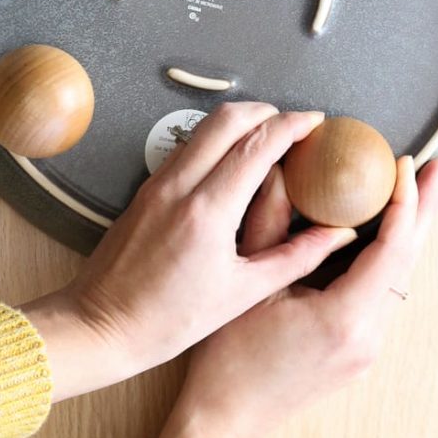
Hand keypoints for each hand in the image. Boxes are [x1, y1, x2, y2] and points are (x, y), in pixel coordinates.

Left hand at [22, 103, 356, 399]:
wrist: (101, 325)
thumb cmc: (169, 321)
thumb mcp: (243, 294)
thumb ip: (295, 257)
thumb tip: (336, 234)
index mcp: (207, 212)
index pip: (257, 145)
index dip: (292, 125)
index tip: (316, 122)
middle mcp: (179, 187)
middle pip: (228, 118)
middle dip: (267, 111)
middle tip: (294, 125)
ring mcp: (157, 184)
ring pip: (203, 127)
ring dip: (240, 122)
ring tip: (269, 140)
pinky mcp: (145, 189)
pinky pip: (186, 147)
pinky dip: (216, 141)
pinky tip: (233, 163)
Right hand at [144, 156, 437, 437]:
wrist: (227, 419)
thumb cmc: (230, 359)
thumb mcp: (249, 285)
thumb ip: (268, 223)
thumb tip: (279, 172)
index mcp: (343, 319)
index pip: (391, 250)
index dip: (402, 203)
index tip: (403, 165)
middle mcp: (366, 336)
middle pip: (408, 261)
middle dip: (425, 210)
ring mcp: (366, 348)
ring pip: (399, 277)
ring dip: (409, 232)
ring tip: (418, 192)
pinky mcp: (358, 351)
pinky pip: (383, 293)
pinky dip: (390, 256)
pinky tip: (384, 233)